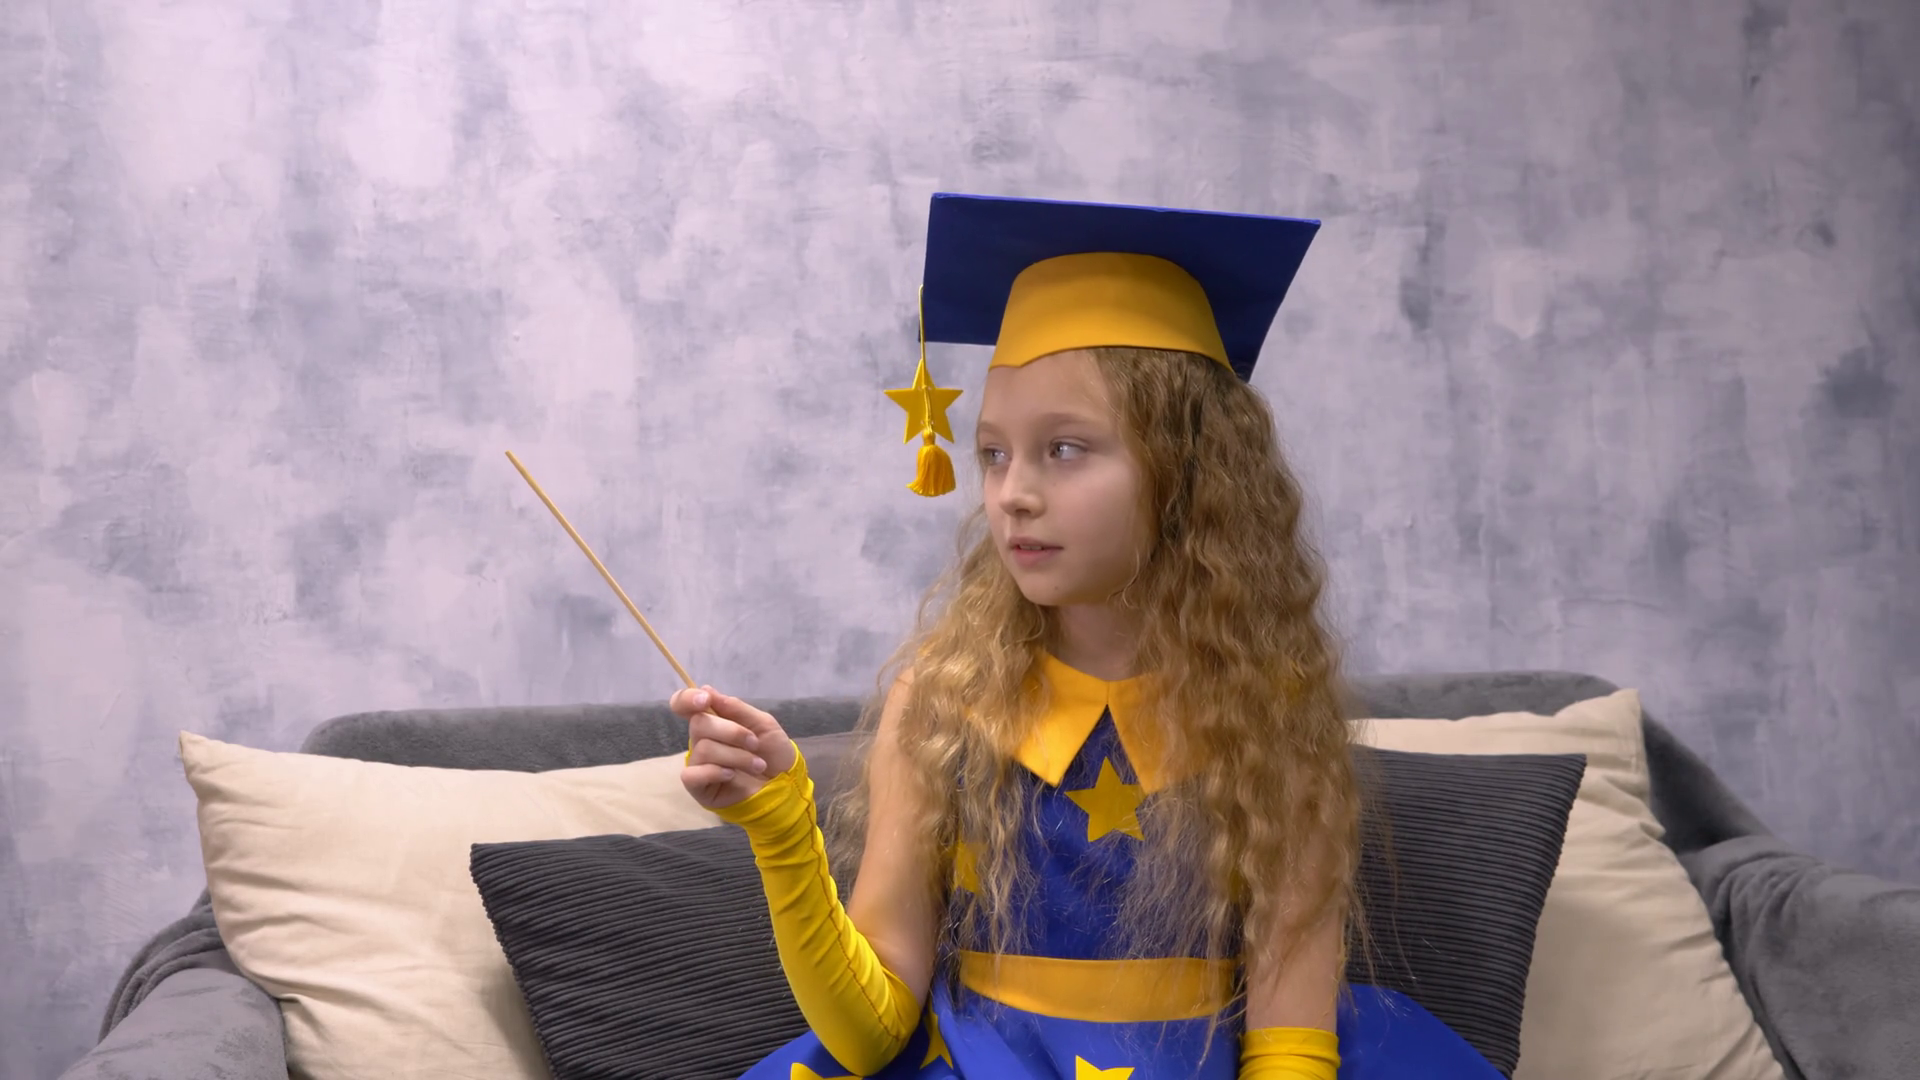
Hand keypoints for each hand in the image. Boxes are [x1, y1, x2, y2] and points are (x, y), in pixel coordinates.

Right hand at [670, 685, 797, 810]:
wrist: (785, 784)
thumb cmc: (773, 753)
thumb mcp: (763, 724)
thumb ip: (736, 708)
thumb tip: (706, 689)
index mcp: (714, 720)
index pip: (684, 704)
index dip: (687, 698)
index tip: (705, 700)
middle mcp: (701, 739)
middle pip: (699, 724)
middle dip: (732, 732)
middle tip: (754, 744)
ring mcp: (698, 763)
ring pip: (704, 749)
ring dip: (737, 756)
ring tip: (757, 765)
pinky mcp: (698, 786)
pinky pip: (692, 774)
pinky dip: (715, 772)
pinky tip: (732, 775)